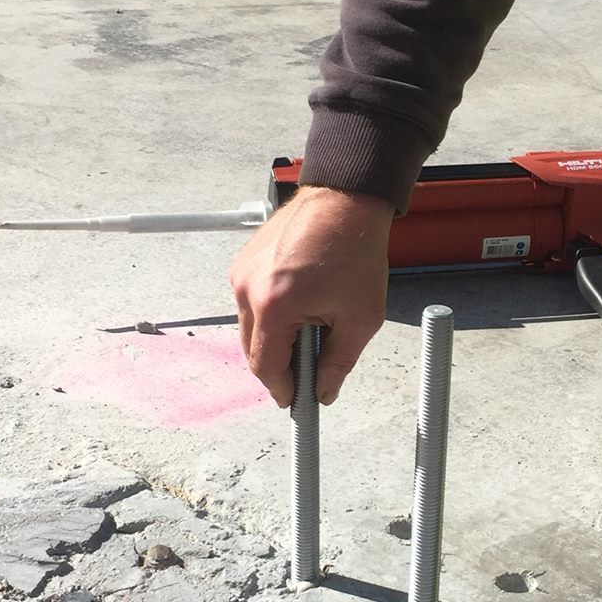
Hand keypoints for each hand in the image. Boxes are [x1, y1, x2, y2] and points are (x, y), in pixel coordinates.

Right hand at [230, 185, 392, 405]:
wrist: (347, 199)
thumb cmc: (356, 252)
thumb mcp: (360, 319)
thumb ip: (338, 364)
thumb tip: (323, 393)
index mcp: (274, 307)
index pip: (266, 367)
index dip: (282, 390)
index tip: (296, 401)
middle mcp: (247, 289)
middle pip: (253, 349)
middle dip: (279, 365)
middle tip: (310, 369)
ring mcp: (241, 272)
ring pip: (250, 326)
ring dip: (275, 337)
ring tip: (312, 326)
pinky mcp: (244, 261)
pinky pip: (251, 301)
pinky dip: (271, 312)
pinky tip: (302, 303)